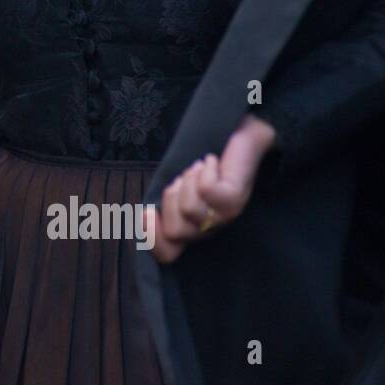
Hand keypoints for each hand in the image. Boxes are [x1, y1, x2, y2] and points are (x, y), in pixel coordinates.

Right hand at [148, 115, 274, 263]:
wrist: (240, 131)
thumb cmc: (204, 160)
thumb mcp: (178, 182)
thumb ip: (163, 200)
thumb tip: (145, 214)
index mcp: (192, 227)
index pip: (167, 254)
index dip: (152, 239)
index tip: (148, 212)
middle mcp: (209, 228)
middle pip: (174, 231)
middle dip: (170, 197)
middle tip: (184, 178)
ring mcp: (225, 217)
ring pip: (189, 211)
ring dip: (187, 181)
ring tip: (199, 168)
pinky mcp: (236, 200)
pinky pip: (207, 191)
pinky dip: (204, 170)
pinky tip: (211, 161)